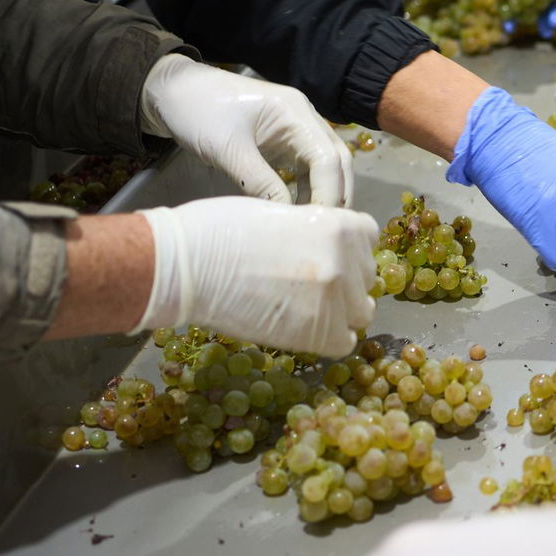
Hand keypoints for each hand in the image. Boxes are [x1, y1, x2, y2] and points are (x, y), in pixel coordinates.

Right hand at [134, 197, 377, 355]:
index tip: (328, 256)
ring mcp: (334, 298)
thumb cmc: (219, 230)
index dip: (348, 248)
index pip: (368, 239)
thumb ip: (313, 229)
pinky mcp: (317, 332)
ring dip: (340, 312)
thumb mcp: (280, 212)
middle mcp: (346, 260)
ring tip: (307, 309)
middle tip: (311, 285)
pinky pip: (343, 342)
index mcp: (339, 224)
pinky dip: (329, 339)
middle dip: (345, 281)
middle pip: (367, 277)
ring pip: (360, 312)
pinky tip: (305, 330)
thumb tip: (326, 247)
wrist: (187, 265)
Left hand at [140, 54, 352, 206]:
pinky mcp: (285, 141)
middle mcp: (305, 118)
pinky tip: (299, 211)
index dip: (329, 192)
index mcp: (295, 112)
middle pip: (337, 160)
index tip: (319, 226)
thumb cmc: (198, 112)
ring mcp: (297, 128)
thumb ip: (260, 183)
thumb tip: (288, 218)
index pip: (328, 157)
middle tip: (328, 232)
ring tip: (315, 227)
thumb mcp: (228, 150)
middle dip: (336, 195)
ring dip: (325, 194)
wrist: (173, 91)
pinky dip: (308, 189)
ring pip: (326, 165)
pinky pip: (307, 168)